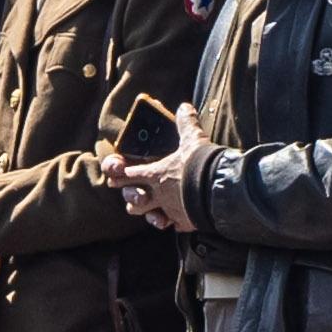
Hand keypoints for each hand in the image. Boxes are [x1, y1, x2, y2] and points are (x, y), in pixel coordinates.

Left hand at [112, 112, 208, 231]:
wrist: (219, 189)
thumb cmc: (201, 165)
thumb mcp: (193, 140)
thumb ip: (186, 124)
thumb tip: (184, 107)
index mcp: (156, 174)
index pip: (130, 175)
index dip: (119, 176)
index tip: (112, 177)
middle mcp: (159, 194)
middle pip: (134, 201)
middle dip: (132, 198)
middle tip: (132, 195)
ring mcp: (171, 210)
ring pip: (151, 217)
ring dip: (151, 214)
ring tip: (154, 212)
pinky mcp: (186, 221)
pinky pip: (175, 224)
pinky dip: (176, 221)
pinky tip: (178, 219)